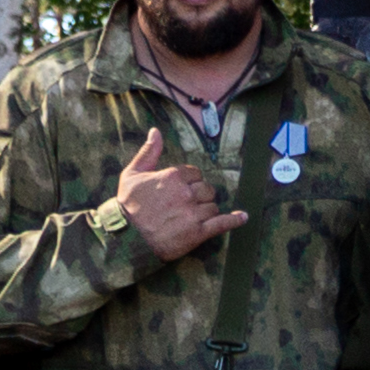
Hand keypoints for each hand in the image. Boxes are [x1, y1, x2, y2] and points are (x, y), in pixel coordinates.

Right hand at [114, 127, 243, 259]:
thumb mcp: (132, 174)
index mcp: (172, 176)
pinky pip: (222, 224)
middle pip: (207, 189)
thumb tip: (155, 131)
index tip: (181, 190)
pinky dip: (234, 221)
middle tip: (187, 205)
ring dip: (206, 211)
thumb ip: (148, 152)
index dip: (190, 181)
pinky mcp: (197, 233)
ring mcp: (193, 214)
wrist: (126, 237)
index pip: (195, 173)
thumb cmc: (127, 205)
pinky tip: (243, 217)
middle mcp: (185, 193)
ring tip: (192, 218)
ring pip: (212, 207)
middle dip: (200, 196)